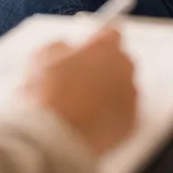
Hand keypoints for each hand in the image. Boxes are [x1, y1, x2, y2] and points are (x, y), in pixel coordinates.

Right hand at [24, 26, 137, 154]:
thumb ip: (61, 47)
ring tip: (80, 107)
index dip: (96, 43)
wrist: (53, 138)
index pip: (110, 34)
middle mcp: (125, 68)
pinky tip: (89, 123)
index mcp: (106, 47)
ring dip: (107, 94)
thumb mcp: (42, 57)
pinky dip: (110, 117)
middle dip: (103, 69)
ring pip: (122, 90)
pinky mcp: (131, 123)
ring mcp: (130, 97)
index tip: (88, 51)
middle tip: (80, 82)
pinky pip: (122, 115)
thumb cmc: (46, 96)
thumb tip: (67, 50)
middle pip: (119, 62)